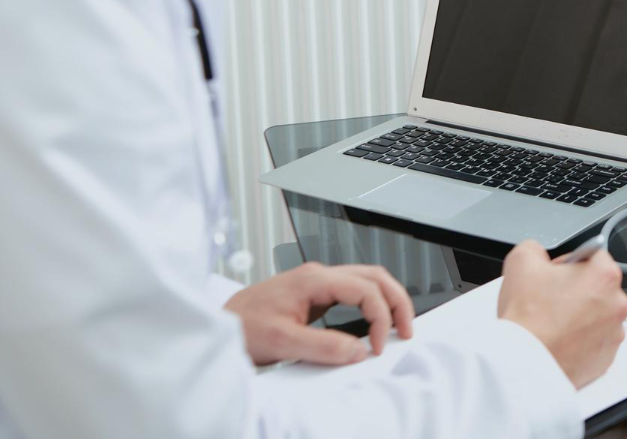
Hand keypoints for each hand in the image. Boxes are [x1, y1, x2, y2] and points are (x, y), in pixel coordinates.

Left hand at [223, 261, 414, 365]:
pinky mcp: (314, 295)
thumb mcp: (283, 341)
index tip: (376, 347)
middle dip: (396, 301)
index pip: (365, 289)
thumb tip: (358, 351)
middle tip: (407, 329)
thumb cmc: (241, 326)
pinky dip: (371, 306)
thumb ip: (324, 346)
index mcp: (314, 279)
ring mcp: (317, 283)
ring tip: (396, 326)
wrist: (218, 324)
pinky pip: (353, 292)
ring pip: (367, 280)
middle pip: (374, 276)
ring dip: (386, 301)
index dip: (380, 318)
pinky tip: (373, 323)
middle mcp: (319, 275)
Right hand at [497, 240, 626, 387]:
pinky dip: (581, 340)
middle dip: (576, 289)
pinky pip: (595, 341)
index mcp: (604, 275)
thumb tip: (538, 253)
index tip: (557, 273)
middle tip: (550, 299)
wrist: (525, 364)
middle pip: (598, 286)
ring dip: (580, 316)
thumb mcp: (520, 261)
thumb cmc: (528, 319)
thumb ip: (535, 248)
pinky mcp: (606, 358)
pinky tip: (559, 339)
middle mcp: (617, 304)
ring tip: (552, 323)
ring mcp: (614, 334)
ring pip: (597, 315)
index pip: (593, 255)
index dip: (570, 262)